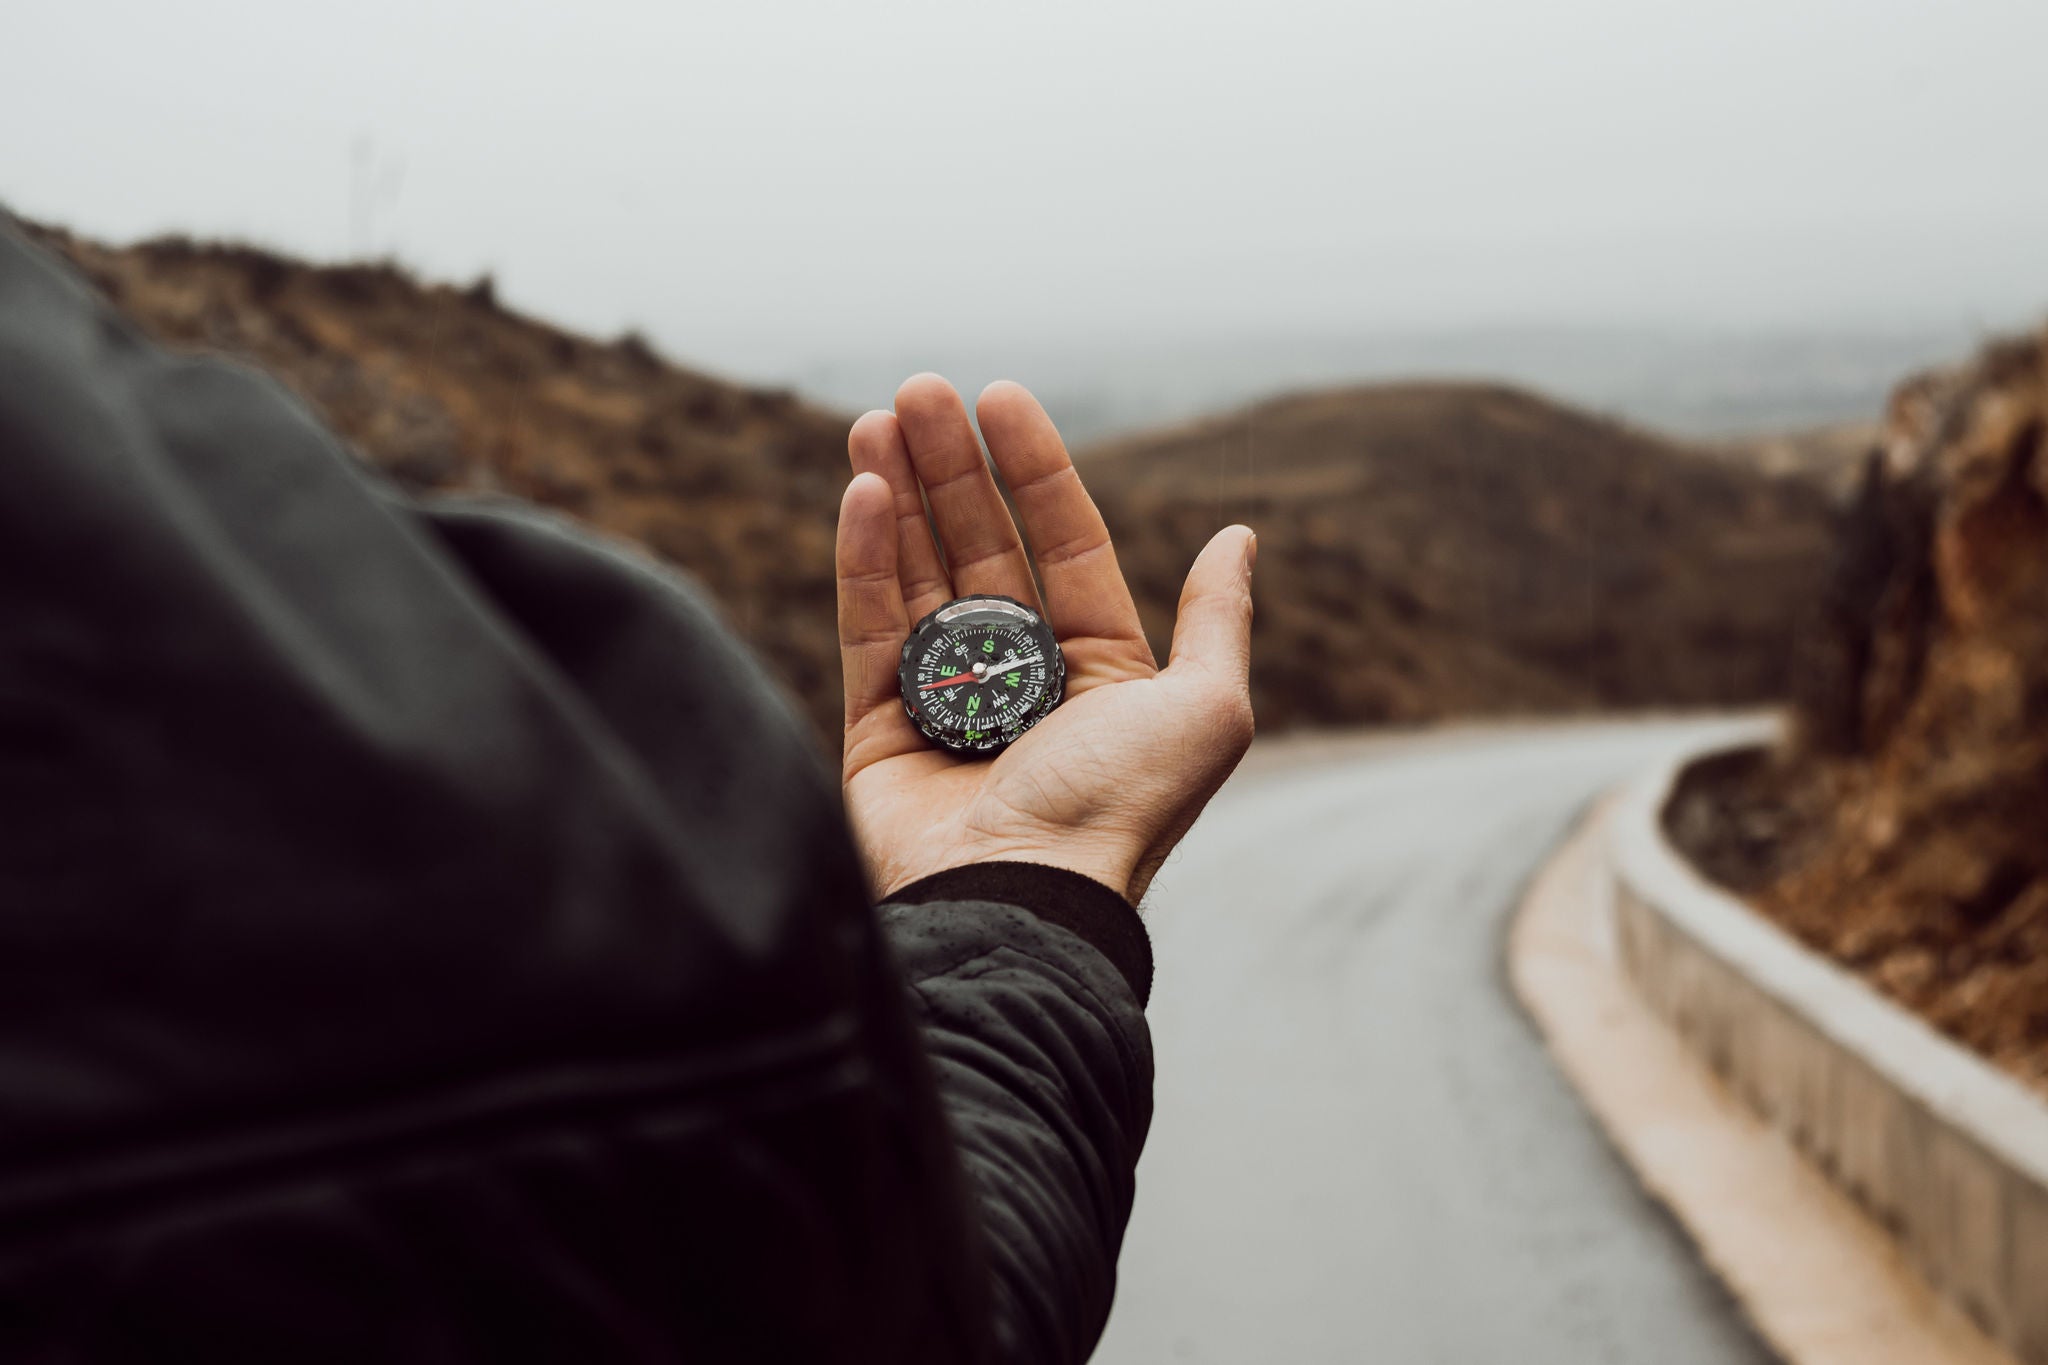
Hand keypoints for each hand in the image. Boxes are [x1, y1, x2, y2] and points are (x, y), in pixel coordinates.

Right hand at [835, 375, 1255, 904]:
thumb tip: (1240, 536)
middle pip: (982, 549)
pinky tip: (863, 489)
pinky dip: (863, 557)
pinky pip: (867, 627)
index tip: (1001, 397)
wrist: (1018, 901)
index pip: (1066, 545)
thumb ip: (1217, 620)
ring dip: (901, 493)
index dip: (1035, 469)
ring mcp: (946, 704)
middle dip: (953, 467)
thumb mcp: (1207, 709)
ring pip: (917, 576)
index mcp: (1102, 674)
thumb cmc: (1116, 809)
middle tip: (920, 391)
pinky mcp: (879, 730)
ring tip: (880, 417)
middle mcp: (1022, 682)